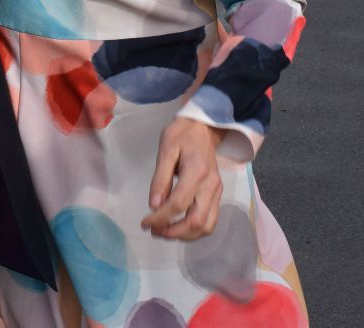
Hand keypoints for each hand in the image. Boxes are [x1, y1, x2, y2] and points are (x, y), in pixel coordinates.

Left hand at [140, 118, 226, 239]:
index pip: (178, 204)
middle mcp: (211, 186)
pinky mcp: (217, 195)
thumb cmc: (181, 135)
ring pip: (206, 226)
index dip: (160, 218)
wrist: (203, 127)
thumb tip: (154, 206)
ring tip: (164, 231)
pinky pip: (210, 220)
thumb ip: (160, 179)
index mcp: (197, 171)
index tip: (145, 223)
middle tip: (154, 231)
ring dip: (185, 235)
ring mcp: (217, 192)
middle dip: (174, 232)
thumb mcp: (165, 150)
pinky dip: (194, 230)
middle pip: (196, 221)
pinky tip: (178, 226)